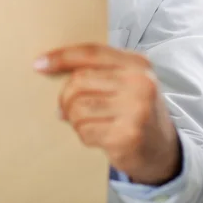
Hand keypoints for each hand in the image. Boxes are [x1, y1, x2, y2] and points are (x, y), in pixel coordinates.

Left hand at [34, 44, 181, 185]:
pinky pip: (85, 131)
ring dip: (74, 119)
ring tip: (86, 123)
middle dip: (66, 97)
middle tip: (66, 109)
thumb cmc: (134, 110)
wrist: (163, 150)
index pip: (90, 52)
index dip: (61, 57)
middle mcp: (140, 83)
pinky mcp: (128, 135)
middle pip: (79, 81)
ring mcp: (136, 110)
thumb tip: (48, 66)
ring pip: (78, 107)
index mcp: (137, 63)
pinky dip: (84, 135)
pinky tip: (97, 136)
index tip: (39, 64)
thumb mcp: (125, 81)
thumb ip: (97, 70)